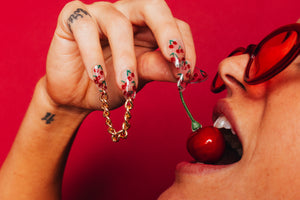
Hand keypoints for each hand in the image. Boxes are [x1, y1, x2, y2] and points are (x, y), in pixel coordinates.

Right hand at [45, 0, 197, 111]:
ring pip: (119, 23)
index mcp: (148, 28)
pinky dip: (92, 54)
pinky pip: (85, 27)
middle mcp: (127, 15)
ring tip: (127, 86)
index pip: (176, 24)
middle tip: (174, 57)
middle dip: (166, 31)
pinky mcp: (73, 18)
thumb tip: (183, 70)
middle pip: (152, 6)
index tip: (186, 74)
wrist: (76, 97)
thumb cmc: (109, 85)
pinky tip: (97, 76)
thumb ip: (157, 69)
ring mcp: (100, 14)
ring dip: (125, 57)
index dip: (185, 45)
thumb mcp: (138, 79)